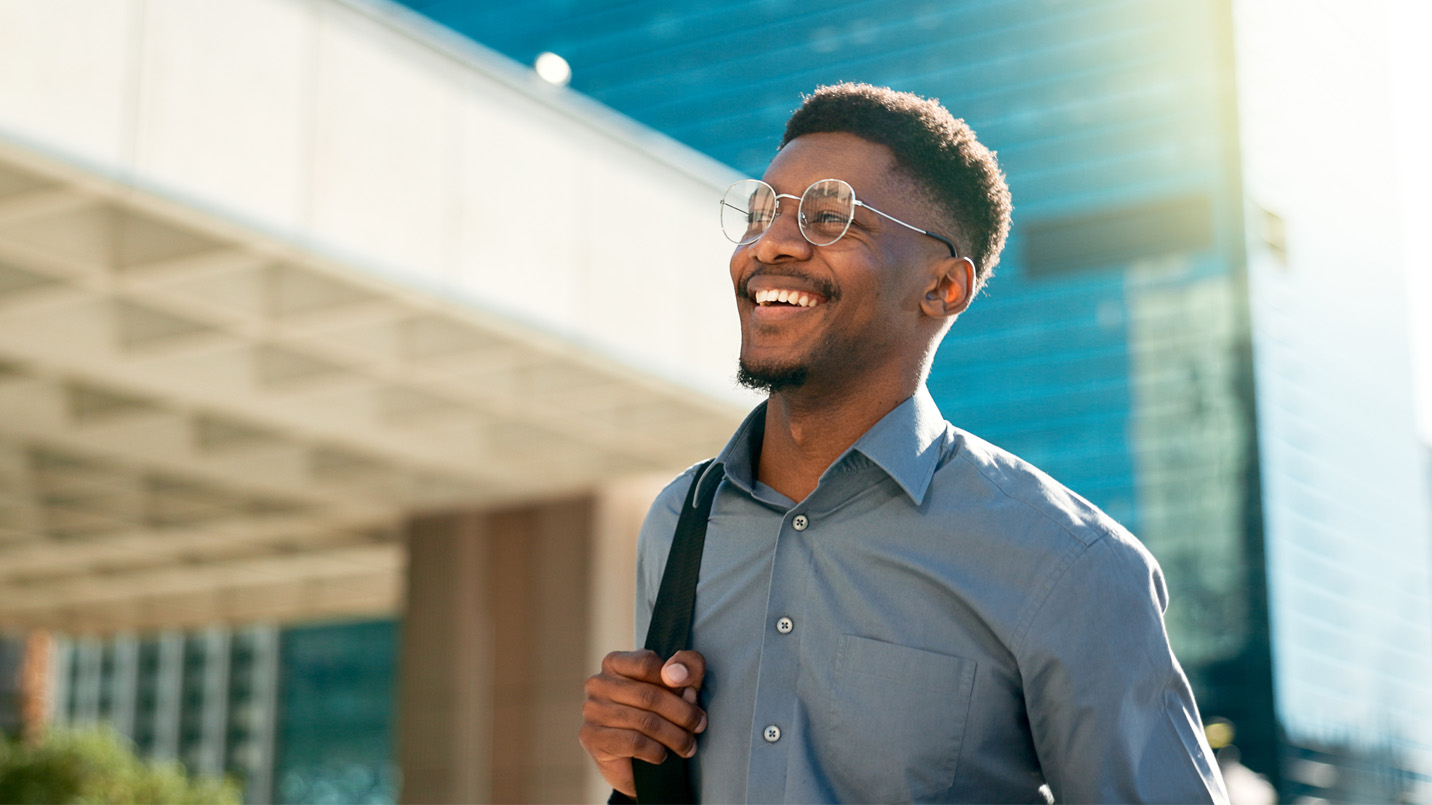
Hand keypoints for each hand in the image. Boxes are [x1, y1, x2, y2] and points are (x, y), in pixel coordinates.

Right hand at [579, 649, 707, 796]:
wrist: (636, 763)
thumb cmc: (660, 714)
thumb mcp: (682, 683)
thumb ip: (687, 666)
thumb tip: (676, 674)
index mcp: (616, 662)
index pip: (647, 663)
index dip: (676, 680)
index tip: (693, 696)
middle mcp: (598, 683)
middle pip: (649, 695)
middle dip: (682, 713)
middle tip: (699, 725)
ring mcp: (592, 710)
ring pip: (644, 721)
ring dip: (675, 736)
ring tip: (688, 746)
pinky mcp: (592, 737)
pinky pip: (634, 742)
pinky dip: (656, 751)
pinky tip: (662, 754)